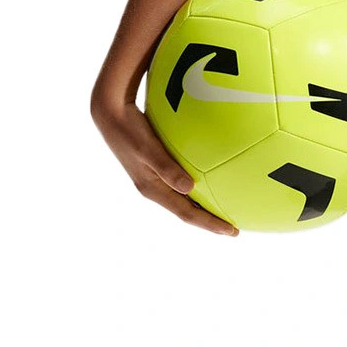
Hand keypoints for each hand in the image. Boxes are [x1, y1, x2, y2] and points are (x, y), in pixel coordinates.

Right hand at [91, 97, 238, 235]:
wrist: (111, 114)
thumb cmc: (130, 130)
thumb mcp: (148, 148)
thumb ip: (167, 168)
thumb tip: (189, 188)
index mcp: (153, 189)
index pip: (187, 213)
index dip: (209, 224)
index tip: (232, 232)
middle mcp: (156, 187)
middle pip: (188, 210)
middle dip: (211, 220)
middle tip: (235, 227)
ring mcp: (157, 177)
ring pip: (186, 196)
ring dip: (206, 203)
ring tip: (228, 204)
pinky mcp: (159, 164)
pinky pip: (184, 178)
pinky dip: (200, 181)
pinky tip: (214, 171)